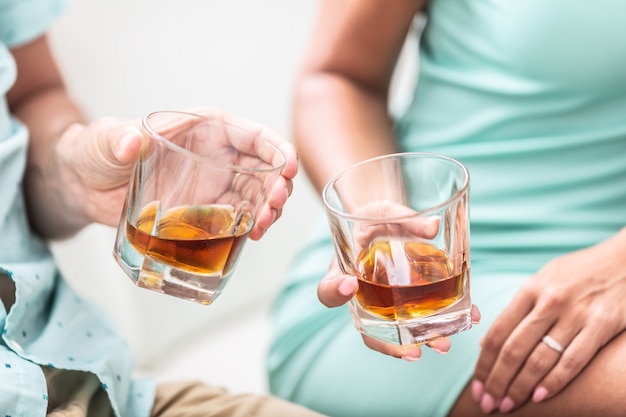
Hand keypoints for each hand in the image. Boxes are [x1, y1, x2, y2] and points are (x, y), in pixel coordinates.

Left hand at [55, 109, 296, 238]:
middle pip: (264, 168)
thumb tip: (131, 140)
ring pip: (257, 195)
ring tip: (263, 225)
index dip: (276, 149)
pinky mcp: (207, 211)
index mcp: (205, 128)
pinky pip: (239, 218)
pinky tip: (251, 236)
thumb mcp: (105, 141)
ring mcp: (215, 185)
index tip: (288, 167)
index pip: (252, 135)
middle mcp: (218, 156)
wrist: (84, 187)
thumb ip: (117, 138)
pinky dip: (251, 226)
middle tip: (274, 206)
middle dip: (278, 185)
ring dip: (269, 209)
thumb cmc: (97, 152)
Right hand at [319, 200, 478, 359]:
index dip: (335, 292)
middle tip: (413, 352)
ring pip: (399, 332)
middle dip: (391, 345)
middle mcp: (363, 297)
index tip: (349, 284)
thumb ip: (402, 218)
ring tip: (445, 344)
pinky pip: (427, 316)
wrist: (385, 224)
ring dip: (424, 340)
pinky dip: (449, 319)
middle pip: (368, 329)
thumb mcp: (384, 212)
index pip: (328, 291)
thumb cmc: (376, 219)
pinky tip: (470, 316)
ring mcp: (387, 304)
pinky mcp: (413, 301)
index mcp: (343, 273)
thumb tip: (432, 227)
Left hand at [471, 231, 625, 413]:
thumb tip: (489, 342)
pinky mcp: (602, 324)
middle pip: (513, 349)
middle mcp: (549, 301)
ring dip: (520, 387)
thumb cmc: (578, 273)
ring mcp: (576, 313)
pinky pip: (573, 360)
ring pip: (539, 358)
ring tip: (508, 405)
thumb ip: (518, 309)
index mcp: (529, 290)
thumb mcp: (543, 281)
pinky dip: (554, 382)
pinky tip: (540, 397)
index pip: (497, 333)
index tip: (477, 385)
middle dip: (497, 381)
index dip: (484, 363)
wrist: (624, 259)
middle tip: (487, 403)